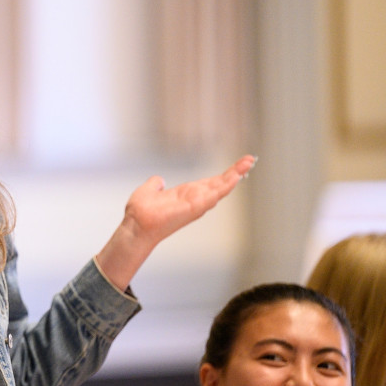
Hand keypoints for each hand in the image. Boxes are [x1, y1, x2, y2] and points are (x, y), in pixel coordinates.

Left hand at [95, 154, 256, 291]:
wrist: (136, 225)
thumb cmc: (141, 213)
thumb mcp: (149, 191)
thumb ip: (155, 185)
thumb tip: (159, 180)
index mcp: (187, 195)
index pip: (210, 183)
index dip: (224, 174)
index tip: (238, 165)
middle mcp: (195, 200)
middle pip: (220, 184)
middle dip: (235, 172)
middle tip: (250, 159)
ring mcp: (196, 204)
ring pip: (220, 188)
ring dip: (234, 175)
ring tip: (248, 163)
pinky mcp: (193, 207)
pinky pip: (212, 195)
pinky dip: (224, 186)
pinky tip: (235, 177)